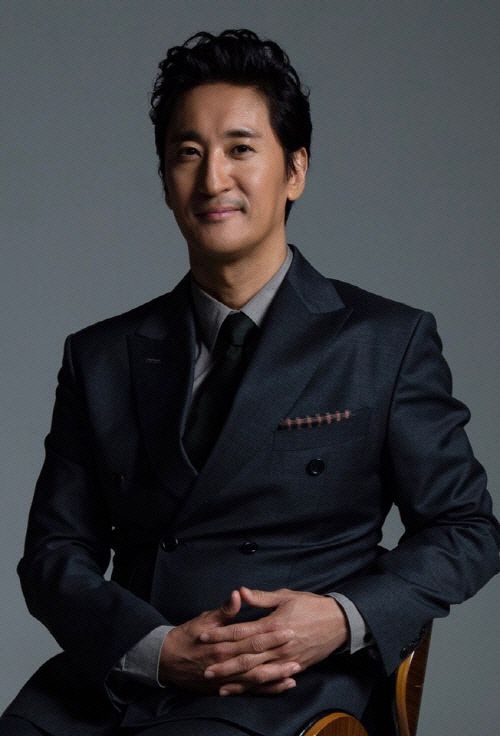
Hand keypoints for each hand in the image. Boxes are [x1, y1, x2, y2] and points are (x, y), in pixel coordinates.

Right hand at [159, 590, 298, 694]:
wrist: (167, 660)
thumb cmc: (188, 636)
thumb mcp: (205, 619)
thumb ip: (225, 609)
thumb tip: (238, 594)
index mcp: (223, 643)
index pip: (252, 638)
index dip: (272, 635)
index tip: (289, 629)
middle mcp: (226, 663)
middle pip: (258, 660)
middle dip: (279, 655)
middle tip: (298, 649)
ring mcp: (227, 679)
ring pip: (256, 679)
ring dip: (277, 675)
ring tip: (296, 670)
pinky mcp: (225, 689)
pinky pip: (250, 691)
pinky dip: (267, 689)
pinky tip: (282, 685)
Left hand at [201, 587, 347, 694]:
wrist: (339, 622)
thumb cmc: (311, 606)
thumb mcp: (286, 596)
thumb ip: (261, 597)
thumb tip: (240, 592)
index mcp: (273, 624)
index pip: (241, 631)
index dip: (220, 634)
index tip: (203, 636)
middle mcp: (278, 645)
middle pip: (245, 656)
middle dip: (224, 662)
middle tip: (204, 668)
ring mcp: (286, 659)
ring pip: (257, 672)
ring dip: (237, 679)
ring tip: (218, 684)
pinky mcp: (294, 667)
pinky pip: (272, 680)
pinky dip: (257, 687)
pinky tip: (244, 689)